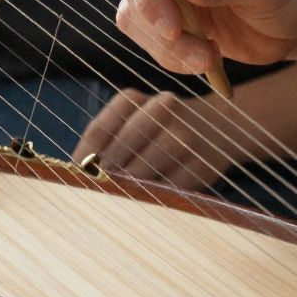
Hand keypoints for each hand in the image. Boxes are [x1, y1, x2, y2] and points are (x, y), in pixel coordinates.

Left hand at [75, 89, 238, 189]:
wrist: (218, 126)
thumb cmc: (159, 129)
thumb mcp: (134, 120)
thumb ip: (108, 141)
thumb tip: (83, 173)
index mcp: (135, 99)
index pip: (99, 130)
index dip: (85, 157)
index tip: (78, 174)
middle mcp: (161, 109)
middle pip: (120, 150)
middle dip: (105, 173)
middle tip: (99, 189)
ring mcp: (184, 136)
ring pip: (144, 169)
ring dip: (128, 185)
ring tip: (121, 195)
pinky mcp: (201, 163)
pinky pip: (168, 186)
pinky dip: (154, 195)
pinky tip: (147, 198)